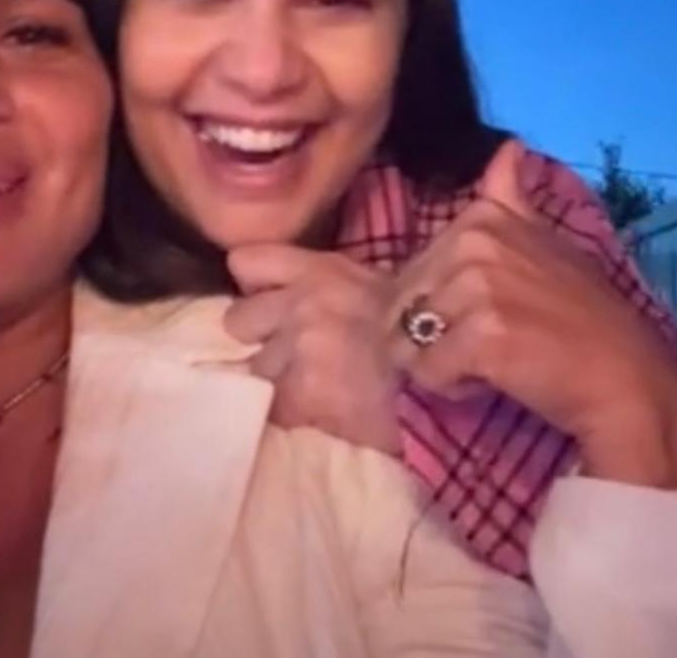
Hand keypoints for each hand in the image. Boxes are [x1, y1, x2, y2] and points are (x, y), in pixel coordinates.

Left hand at [225, 245, 401, 454]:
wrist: (439, 395)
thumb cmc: (408, 341)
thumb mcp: (367, 288)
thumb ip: (318, 282)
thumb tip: (273, 291)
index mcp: (321, 270)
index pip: (245, 261)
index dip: (251, 284)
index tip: (263, 299)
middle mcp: (304, 302)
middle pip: (237, 318)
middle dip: (258, 338)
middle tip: (287, 354)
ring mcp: (300, 348)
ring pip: (253, 369)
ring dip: (273, 381)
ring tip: (310, 390)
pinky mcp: (299, 394)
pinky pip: (269, 406)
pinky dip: (285, 415)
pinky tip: (313, 416)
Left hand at [389, 142, 676, 487]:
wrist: (626, 378)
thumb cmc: (584, 316)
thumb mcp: (546, 240)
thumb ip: (512, 197)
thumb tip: (509, 144)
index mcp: (481, 218)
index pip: (410, 270)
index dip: (438, 304)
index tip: (486, 312)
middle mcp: (474, 242)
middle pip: (402, 304)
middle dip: (432, 335)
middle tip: (489, 342)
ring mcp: (478, 286)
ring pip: (408, 340)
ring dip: (441, 362)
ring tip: (491, 360)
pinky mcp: (482, 335)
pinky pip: (428, 372)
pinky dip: (453, 387)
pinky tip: (495, 379)